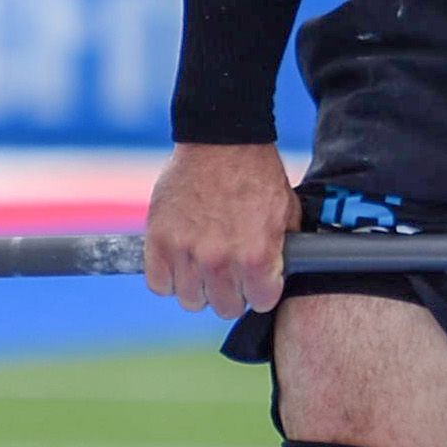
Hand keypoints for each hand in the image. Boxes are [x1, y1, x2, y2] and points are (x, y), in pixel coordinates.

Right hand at [144, 141, 293, 318]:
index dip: (261, 289)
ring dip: (200, 286)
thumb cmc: (257, 173)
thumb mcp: (287, 213)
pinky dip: (169, 277)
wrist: (222, 139)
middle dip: (232, 291)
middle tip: (231, 270)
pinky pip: (159, 284)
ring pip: (191, 300)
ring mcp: (186, 251)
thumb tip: (283, 274)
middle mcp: (219, 260)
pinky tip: (182, 261)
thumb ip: (284, 250)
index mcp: (256, 256)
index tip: (257, 278)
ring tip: (205, 264)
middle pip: (225, 307)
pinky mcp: (159, 240)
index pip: (260, 302)